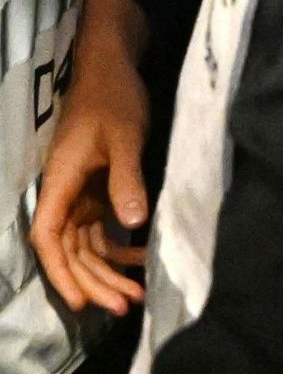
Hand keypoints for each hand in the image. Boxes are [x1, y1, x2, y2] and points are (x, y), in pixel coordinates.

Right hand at [31, 0, 150, 315]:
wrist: (112, 66)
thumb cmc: (113, 95)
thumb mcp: (124, 134)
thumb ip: (126, 178)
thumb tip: (132, 224)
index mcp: (61, 181)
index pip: (48, 237)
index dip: (60, 272)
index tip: (79, 301)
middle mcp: (65, 193)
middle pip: (69, 251)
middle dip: (93, 282)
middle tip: (124, 308)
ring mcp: (81, 194)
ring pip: (85, 246)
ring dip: (107, 272)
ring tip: (135, 297)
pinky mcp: (98, 190)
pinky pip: (102, 231)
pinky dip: (120, 249)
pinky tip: (142, 261)